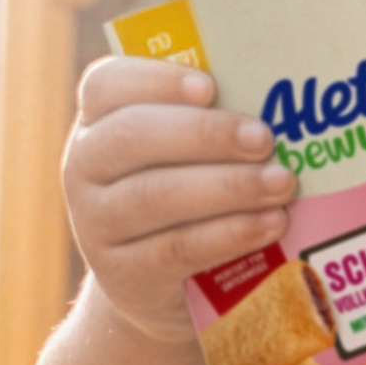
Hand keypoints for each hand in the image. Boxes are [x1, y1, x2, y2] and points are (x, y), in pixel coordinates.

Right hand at [63, 53, 294, 341]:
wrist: (157, 283)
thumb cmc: (182, 194)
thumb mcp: (181, 155)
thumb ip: (210, 124)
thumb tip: (282, 104)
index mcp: (97, 122)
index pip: (105, 85)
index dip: (155, 81)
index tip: (209, 86)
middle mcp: (83, 168)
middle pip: (132, 136)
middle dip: (205, 134)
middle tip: (264, 138)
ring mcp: (96, 224)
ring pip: (156, 196)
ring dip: (227, 187)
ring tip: (281, 183)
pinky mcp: (124, 274)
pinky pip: (177, 249)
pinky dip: (229, 234)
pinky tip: (270, 223)